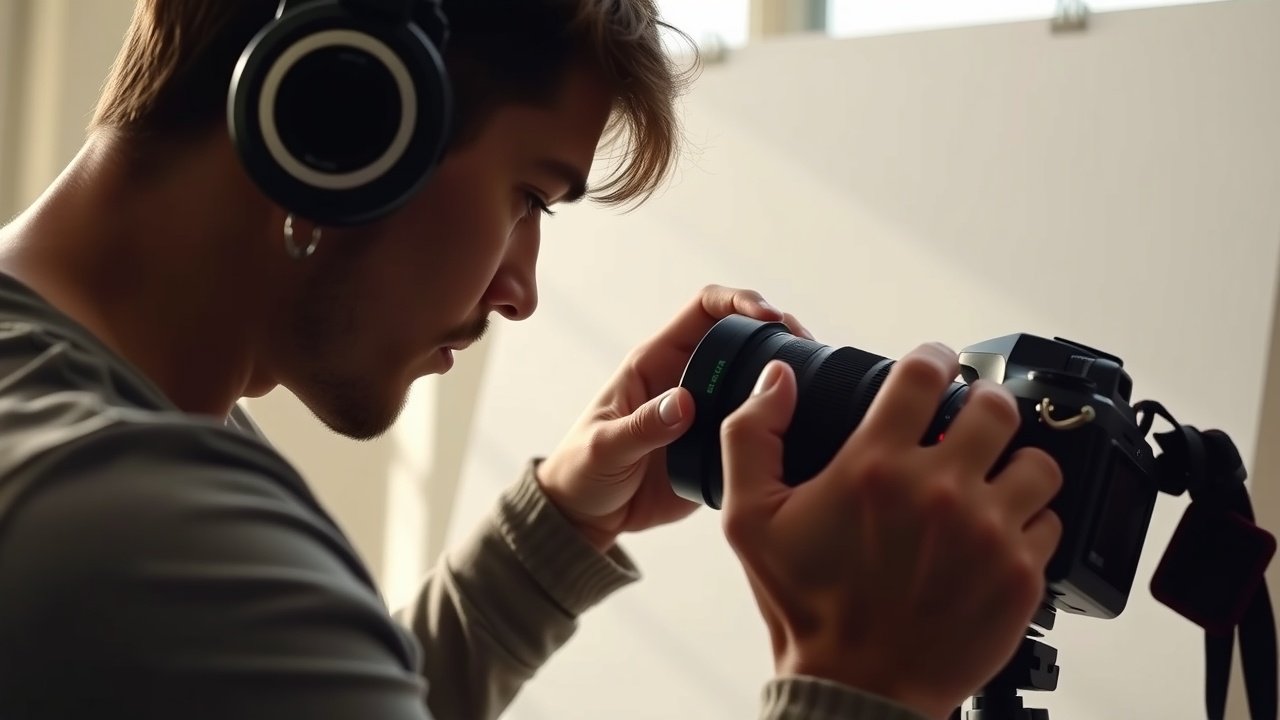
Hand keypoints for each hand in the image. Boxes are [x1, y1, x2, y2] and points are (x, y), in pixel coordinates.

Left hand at [536, 285, 813, 550]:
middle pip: (743, 337)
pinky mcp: (720, 446)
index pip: (704, 310)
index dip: (738, 303)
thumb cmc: (582, 472)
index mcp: (657, 363)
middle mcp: (687, 378)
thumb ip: (643, 427)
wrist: (587, 517)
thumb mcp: (605, 449)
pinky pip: (757, 425)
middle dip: (778, 333)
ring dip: (786, 375)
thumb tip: (685, 403)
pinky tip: (807, 426)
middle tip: (807, 349)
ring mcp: (708, 412)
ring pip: (755, 379)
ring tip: (820, 383)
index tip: (768, 318)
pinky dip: (781, 420)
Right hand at [719, 344, 1062, 719]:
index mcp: (874, 467)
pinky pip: (1051, 521)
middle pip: (996, 406)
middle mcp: (938, 491)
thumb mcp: (748, 519)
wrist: (855, 689)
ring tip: (994, 479)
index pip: (926, 373)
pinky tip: (999, 533)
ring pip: (1038, 461)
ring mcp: (987, 533)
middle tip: (970, 422)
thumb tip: (778, 381)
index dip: (934, 358)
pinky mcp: (1020, 575)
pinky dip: (1029, 521)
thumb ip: (752, 437)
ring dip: (1016, 462)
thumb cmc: (805, 607)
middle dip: (983, 404)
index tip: (936, 365)